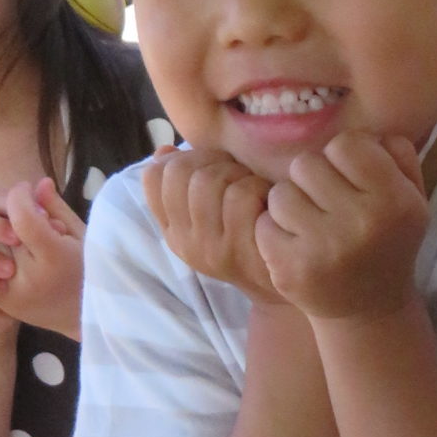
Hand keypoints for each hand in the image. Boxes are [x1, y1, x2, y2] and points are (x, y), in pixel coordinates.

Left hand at [0, 179, 84, 339]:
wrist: (83, 320)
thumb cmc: (92, 273)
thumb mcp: (83, 237)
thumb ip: (57, 209)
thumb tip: (38, 183)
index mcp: (54, 259)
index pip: (21, 216)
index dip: (20, 196)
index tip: (26, 188)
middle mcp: (28, 278)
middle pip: (2, 228)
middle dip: (9, 212)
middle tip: (23, 207)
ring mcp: (11, 292)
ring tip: (19, 229)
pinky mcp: (1, 300)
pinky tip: (11, 247)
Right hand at [142, 145, 279, 301]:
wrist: (282, 283)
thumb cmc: (250, 236)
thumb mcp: (212, 212)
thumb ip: (187, 182)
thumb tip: (163, 152)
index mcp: (173, 228)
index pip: (154, 176)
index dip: (187, 157)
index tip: (213, 165)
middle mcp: (184, 240)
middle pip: (181, 172)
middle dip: (215, 160)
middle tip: (238, 174)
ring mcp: (208, 248)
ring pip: (209, 180)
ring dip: (238, 173)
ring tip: (254, 188)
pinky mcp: (237, 251)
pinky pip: (240, 195)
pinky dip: (259, 188)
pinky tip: (268, 202)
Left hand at [255, 133, 427, 318]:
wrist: (369, 308)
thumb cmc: (387, 239)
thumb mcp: (412, 196)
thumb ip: (398, 153)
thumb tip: (368, 133)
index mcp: (395, 200)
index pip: (346, 144)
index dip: (342, 158)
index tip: (348, 180)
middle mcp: (362, 224)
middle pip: (306, 164)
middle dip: (311, 180)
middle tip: (325, 204)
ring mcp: (324, 249)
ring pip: (280, 193)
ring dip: (289, 204)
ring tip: (309, 224)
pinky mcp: (291, 269)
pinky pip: (262, 224)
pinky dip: (273, 231)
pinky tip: (295, 245)